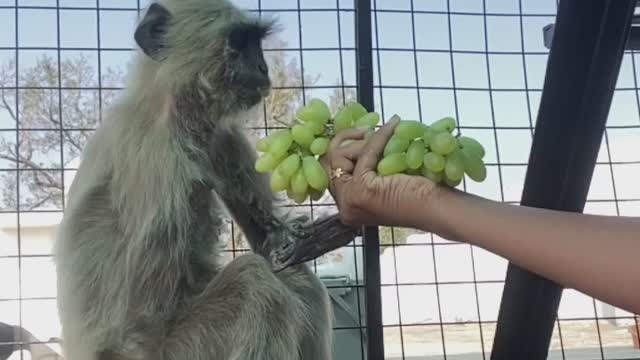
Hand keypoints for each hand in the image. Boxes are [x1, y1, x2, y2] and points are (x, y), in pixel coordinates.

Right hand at [320, 116, 439, 229]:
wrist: (438, 208)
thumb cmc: (418, 194)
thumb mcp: (383, 179)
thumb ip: (366, 166)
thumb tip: (356, 135)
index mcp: (348, 206)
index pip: (331, 170)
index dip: (343, 147)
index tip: (362, 133)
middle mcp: (344, 207)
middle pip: (330, 161)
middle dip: (348, 141)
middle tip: (368, 130)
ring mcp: (350, 200)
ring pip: (341, 155)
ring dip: (363, 141)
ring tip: (385, 136)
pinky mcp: (362, 191)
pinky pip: (365, 153)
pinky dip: (379, 137)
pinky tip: (394, 127)